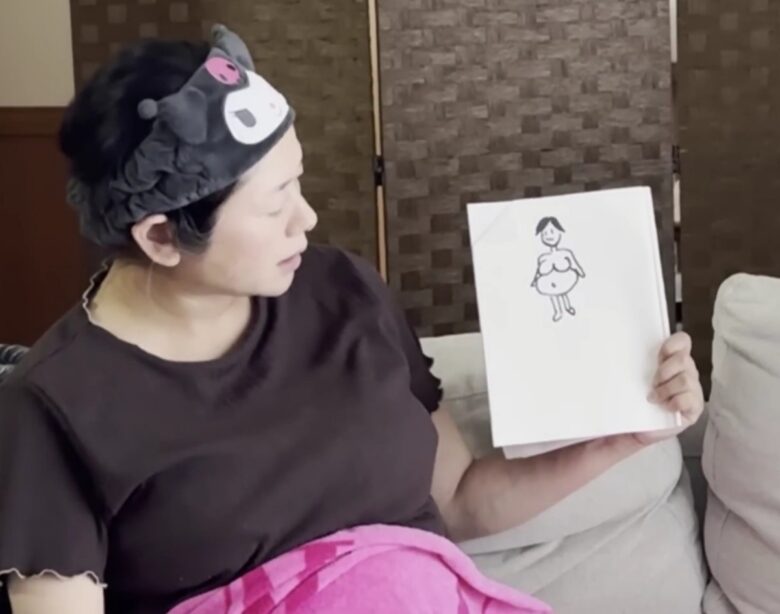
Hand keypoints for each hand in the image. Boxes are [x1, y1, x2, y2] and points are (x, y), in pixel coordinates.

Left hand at [628, 332, 704, 446]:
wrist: (641, 427)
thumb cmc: (640, 399)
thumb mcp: (635, 379)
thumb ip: (632, 365)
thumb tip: (614, 348)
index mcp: (673, 359)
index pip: (682, 341)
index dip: (673, 344)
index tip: (660, 354)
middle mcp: (686, 371)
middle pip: (683, 359)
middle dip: (664, 371)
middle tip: (652, 382)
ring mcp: (693, 388)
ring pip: (685, 379)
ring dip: (666, 389)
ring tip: (654, 398)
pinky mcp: (695, 407)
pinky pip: (688, 399)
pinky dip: (674, 403)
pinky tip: (666, 407)